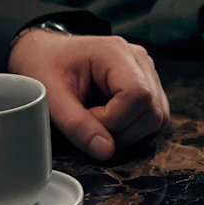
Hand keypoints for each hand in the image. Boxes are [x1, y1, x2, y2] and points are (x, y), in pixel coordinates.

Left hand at [9, 30, 169, 160]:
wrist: (45, 53)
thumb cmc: (45, 67)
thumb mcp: (51, 96)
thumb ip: (77, 125)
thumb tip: (106, 151)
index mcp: (115, 52)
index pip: (137, 96)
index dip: (115, 119)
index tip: (87, 118)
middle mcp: (139, 59)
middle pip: (152, 111)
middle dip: (122, 130)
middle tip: (90, 123)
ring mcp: (147, 72)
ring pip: (158, 117)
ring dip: (129, 131)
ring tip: (99, 120)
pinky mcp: (149, 85)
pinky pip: (155, 116)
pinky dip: (134, 127)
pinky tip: (111, 120)